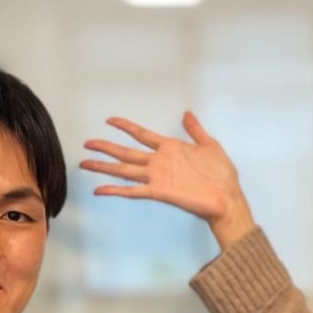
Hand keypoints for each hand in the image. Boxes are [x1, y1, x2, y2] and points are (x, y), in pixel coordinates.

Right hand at [81, 113, 256, 249]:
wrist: (227, 198)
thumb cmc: (222, 175)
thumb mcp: (210, 145)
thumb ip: (195, 130)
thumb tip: (188, 114)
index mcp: (170, 149)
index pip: (142, 134)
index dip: (126, 127)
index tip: (110, 120)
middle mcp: (159, 163)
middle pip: (126, 153)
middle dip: (106, 148)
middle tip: (87, 144)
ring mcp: (157, 178)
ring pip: (125, 169)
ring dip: (104, 166)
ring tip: (85, 163)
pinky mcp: (159, 192)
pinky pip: (133, 191)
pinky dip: (115, 190)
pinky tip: (100, 189)